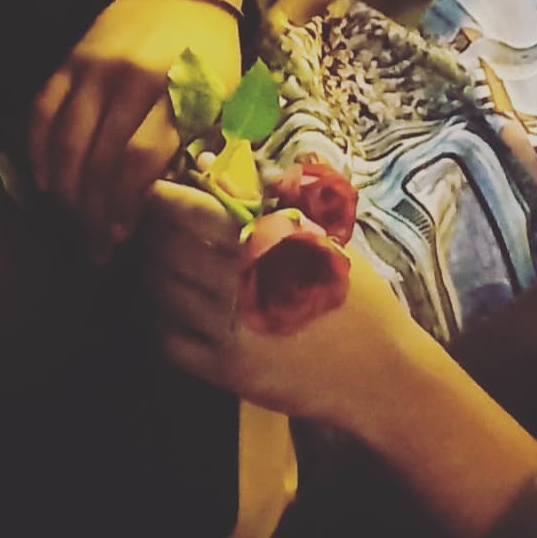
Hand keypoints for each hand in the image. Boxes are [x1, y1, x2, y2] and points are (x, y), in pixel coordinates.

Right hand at [28, 0, 239, 251]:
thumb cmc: (211, 55)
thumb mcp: (227, 99)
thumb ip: (214, 147)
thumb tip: (205, 204)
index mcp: (174, 91)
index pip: (139, 158)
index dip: (124, 202)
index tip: (119, 233)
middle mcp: (129, 79)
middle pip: (99, 157)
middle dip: (91, 207)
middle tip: (91, 241)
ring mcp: (93, 68)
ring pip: (67, 138)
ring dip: (65, 187)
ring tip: (71, 216)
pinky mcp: (69, 58)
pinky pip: (43, 109)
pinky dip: (39, 149)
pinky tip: (45, 180)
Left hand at [143, 185, 427, 431]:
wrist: (381, 374)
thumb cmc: (359, 301)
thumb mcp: (326, 243)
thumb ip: (270, 202)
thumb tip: (215, 163)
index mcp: (271, 247)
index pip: (197, 213)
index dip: (167, 198)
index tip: (156, 190)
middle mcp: (243, 287)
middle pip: (169, 251)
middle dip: (155, 234)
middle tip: (157, 227)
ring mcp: (231, 333)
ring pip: (163, 293)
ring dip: (156, 273)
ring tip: (166, 264)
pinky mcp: (226, 372)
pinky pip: (170, 341)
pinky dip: (164, 321)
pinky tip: (178, 311)